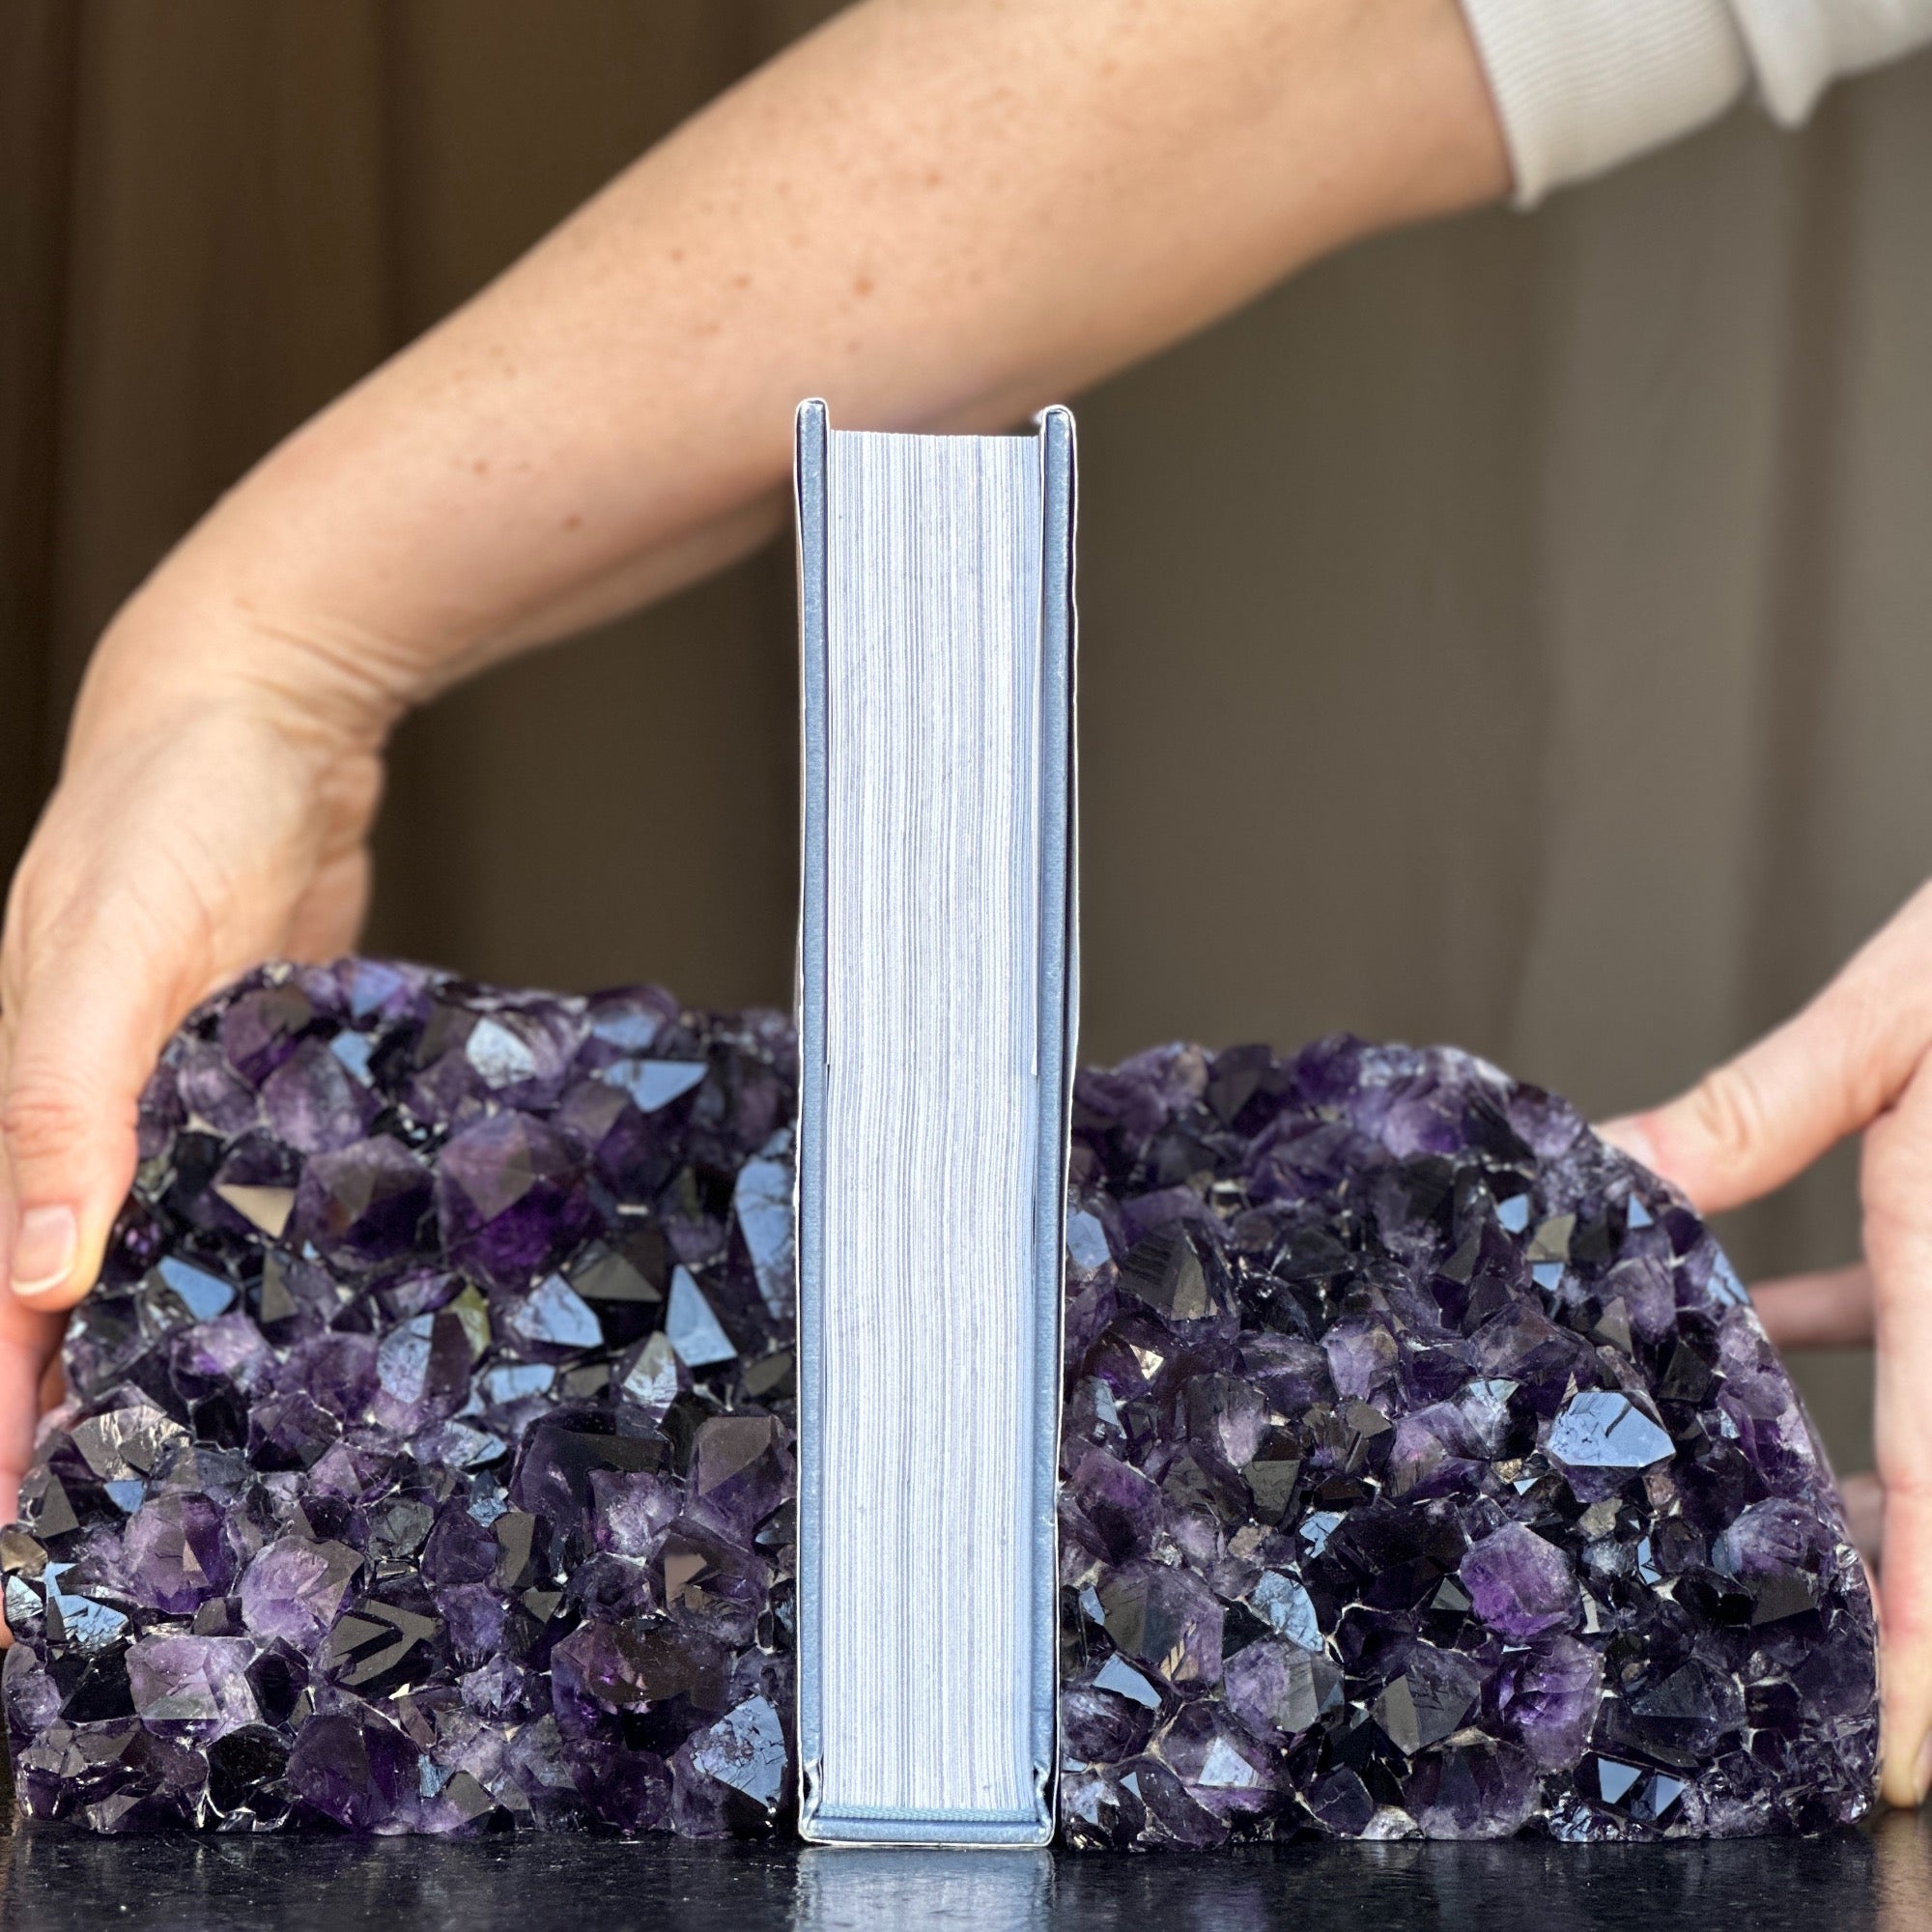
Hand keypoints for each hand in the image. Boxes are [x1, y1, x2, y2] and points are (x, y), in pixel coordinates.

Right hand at [0, 595, 385, 1536]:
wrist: (271, 720)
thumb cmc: (169, 811)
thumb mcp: (109, 954)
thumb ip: (63, 1105)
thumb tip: (34, 1275)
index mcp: (29, 1114)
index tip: (8, 1546)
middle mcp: (96, 1130)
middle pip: (63, 1305)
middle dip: (74, 1421)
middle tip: (109, 1548)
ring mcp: (182, 1111)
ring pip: (160, 1267)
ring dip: (164, 1364)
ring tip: (204, 1478)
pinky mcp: (265, 1089)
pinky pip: (249, 1205)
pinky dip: (255, 1274)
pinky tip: (299, 1333)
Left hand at [1601, 881, 1931, 1809]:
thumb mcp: (1896, 1025)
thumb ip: (1750, 1115)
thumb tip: (1601, 1170)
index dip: (1930, 1649)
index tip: (1890, 1749)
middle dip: (1904, 1599)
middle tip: (1802, 1671)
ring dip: (1880, 1489)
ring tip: (1758, 1518)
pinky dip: (1870, 1357)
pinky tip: (1777, 1328)